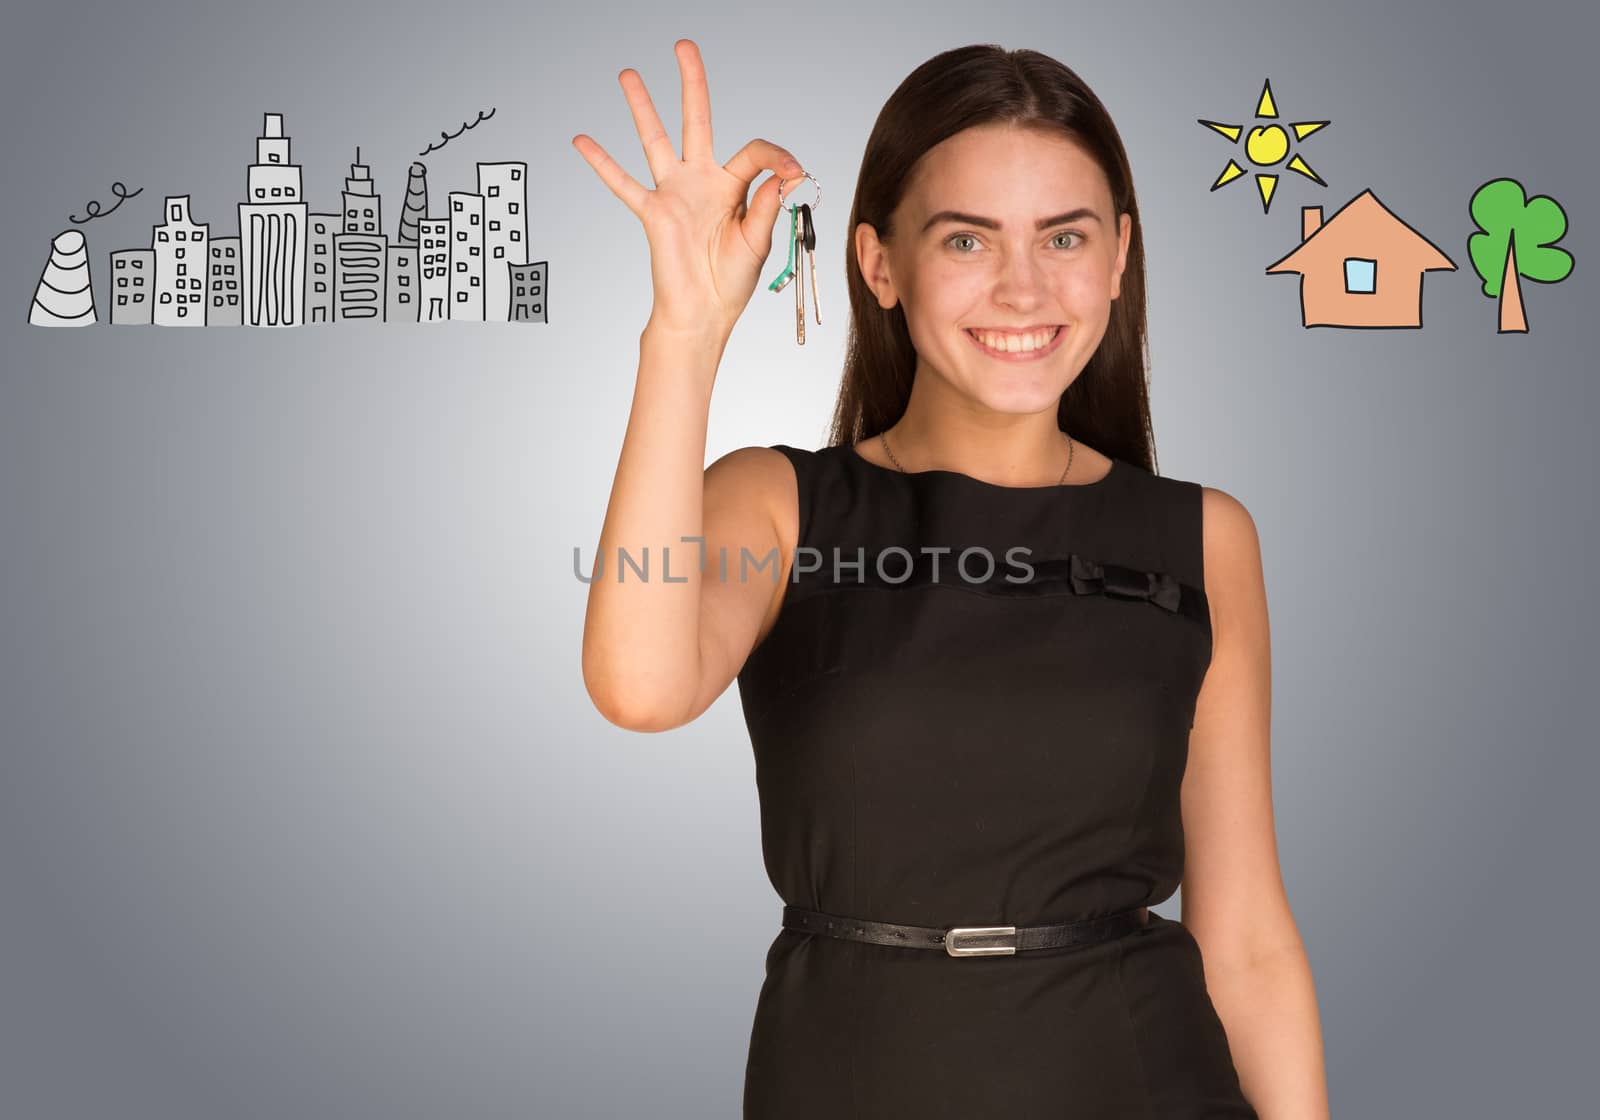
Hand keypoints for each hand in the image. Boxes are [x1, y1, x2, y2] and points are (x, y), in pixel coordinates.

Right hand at [572, 39, 803, 338]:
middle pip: (695, 121)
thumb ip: (768, 205)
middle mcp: (702, 182)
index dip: (778, 157)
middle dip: (691, 83)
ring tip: (629, 74)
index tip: (795, 171)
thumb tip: (786, 174)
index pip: (755, 154)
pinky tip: (583, 140)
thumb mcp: (759, 241)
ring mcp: (674, 194)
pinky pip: (623, 184)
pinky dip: (603, 163)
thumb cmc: (731, 281)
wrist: (704, 312)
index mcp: (734, 187)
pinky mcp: (653, 213)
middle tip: (683, 46)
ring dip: (642, 106)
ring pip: (655, 140)